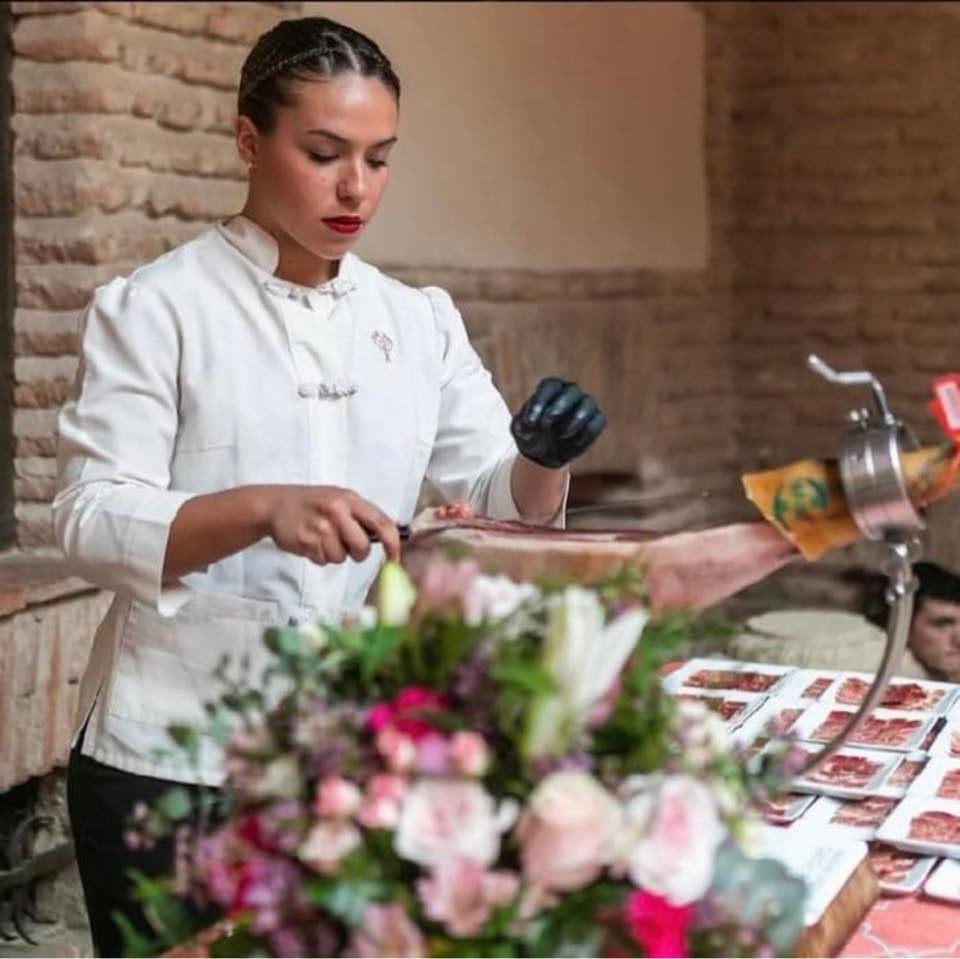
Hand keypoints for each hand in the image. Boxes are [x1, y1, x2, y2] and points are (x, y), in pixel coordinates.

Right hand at [266, 486, 400, 564]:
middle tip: (344, 543)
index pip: (382, 523)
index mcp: (350, 499)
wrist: (275, 504)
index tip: (395, 559)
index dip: (393, 544)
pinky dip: (319, 555)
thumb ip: (362, 516)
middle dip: (357, 552)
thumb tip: (389, 537)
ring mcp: (320, 526)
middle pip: (362, 547)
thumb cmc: (313, 503)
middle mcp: (337, 510)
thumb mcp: (340, 499)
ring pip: (341, 557)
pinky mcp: (306, 540)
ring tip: (321, 537)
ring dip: (333, 553)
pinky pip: (323, 560)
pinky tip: (311, 541)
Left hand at [510, 377, 605, 468]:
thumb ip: (522, 425)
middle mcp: (569, 392)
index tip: (530, 422)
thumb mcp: (520, 431)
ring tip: (560, 435)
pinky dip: (585, 434)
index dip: (540, 402)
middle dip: (560, 406)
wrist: (544, 454)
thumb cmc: (531, 435)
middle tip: (547, 424)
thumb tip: (530, 424)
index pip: (549, 386)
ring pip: (588, 404)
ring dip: (575, 420)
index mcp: (550, 389)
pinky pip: (597, 422)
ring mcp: (585, 405)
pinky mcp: (596, 420)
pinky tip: (572, 443)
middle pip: (572, 390)